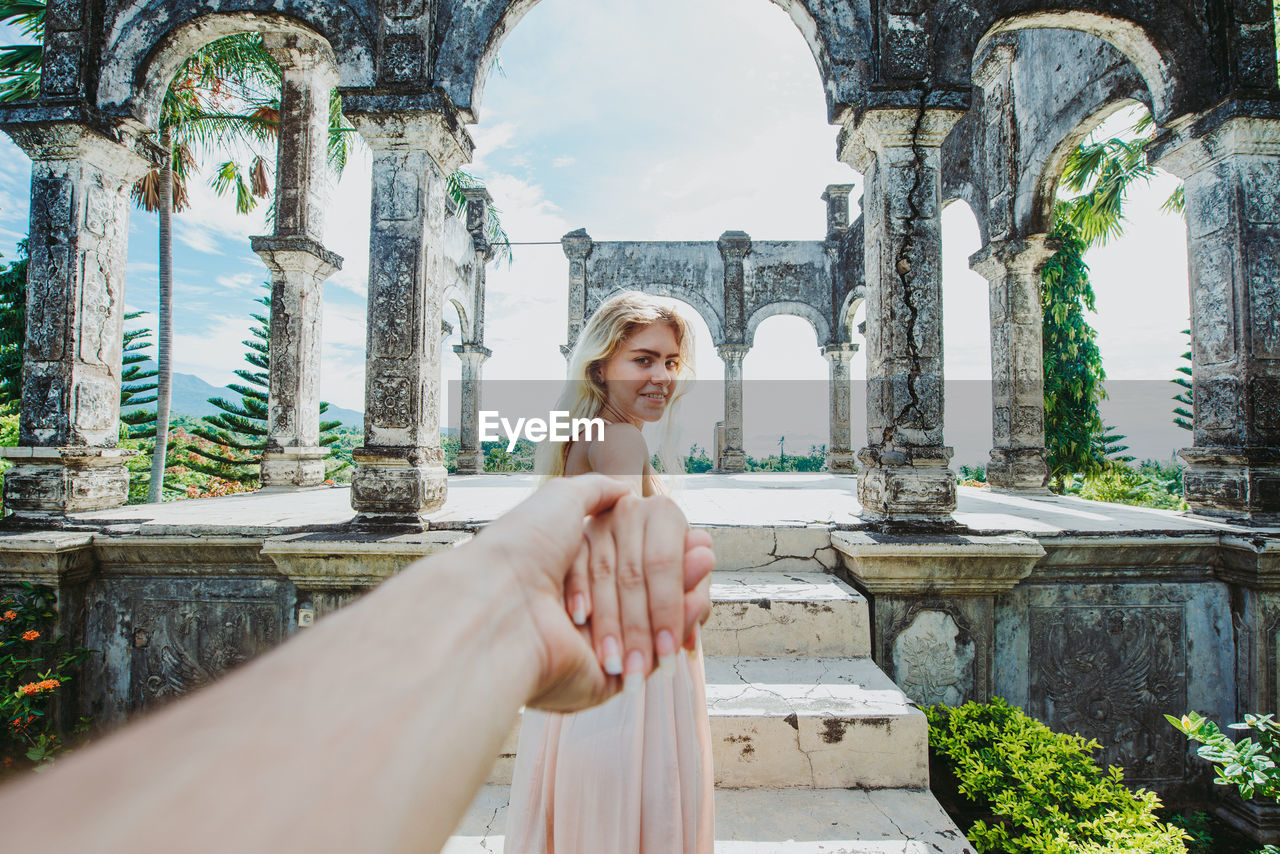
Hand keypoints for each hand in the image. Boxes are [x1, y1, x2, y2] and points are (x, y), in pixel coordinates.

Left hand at [472, 475, 713, 711]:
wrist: (501, 602)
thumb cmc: (523, 548)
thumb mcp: (561, 498)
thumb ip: (597, 491)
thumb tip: (626, 487)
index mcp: (569, 575)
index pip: (634, 564)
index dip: (665, 554)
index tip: (693, 541)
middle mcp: (582, 613)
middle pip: (649, 595)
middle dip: (679, 576)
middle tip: (705, 558)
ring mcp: (596, 646)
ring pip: (658, 627)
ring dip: (683, 601)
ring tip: (705, 575)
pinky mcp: (607, 678)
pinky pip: (655, 656)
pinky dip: (678, 629)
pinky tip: (696, 605)